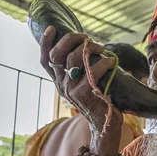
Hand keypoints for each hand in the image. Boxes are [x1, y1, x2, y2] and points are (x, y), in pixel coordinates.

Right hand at [40, 27, 122, 141]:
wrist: (104, 127)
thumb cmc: (97, 102)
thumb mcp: (82, 85)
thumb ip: (78, 70)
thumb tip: (85, 48)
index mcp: (59, 82)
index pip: (45, 60)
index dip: (45, 43)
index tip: (51, 28)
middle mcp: (62, 85)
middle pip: (59, 54)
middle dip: (73, 39)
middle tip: (87, 39)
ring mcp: (72, 89)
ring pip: (75, 59)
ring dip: (90, 48)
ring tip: (102, 49)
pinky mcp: (86, 93)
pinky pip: (94, 70)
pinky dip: (105, 63)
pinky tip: (111, 62)